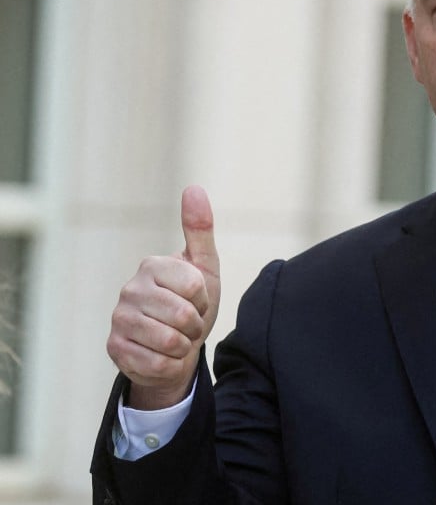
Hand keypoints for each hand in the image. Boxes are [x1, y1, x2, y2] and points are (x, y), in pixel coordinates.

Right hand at [106, 185, 220, 409]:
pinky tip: (163, 355)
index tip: (197, 299)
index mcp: (152, 265)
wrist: (176, 347)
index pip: (195, 286)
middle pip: (184, 315)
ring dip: (184, 346)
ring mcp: (119, 319)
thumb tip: (194, 187)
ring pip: (170, 341)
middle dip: (195, 325)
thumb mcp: (204, 267)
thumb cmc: (192, 303)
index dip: (204, 298)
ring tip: (177, 338)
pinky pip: (157, 363)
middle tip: (188, 323)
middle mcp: (130, 289)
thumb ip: (200, 229)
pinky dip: (170, 364)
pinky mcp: (114, 349)